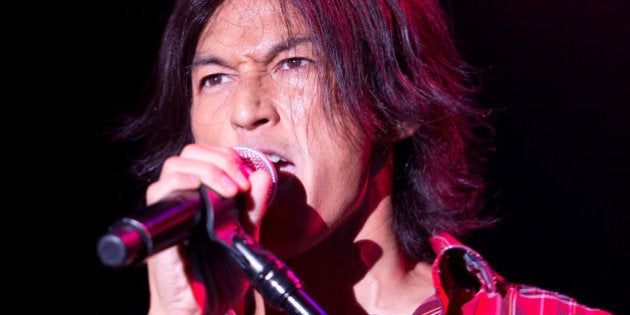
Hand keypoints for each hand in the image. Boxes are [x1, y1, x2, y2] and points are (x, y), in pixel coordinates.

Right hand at [145, 144, 272, 314]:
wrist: (206, 310)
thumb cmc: (219, 277)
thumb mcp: (245, 236)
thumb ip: (252, 207)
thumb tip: (261, 174)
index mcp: (201, 199)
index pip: (205, 157)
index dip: (227, 158)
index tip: (248, 177)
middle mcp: (183, 202)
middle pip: (189, 155)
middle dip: (220, 160)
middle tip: (240, 183)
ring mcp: (170, 214)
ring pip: (173, 167)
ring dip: (207, 169)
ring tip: (229, 189)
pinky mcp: (160, 229)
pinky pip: (158, 194)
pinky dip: (178, 183)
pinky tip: (198, 188)